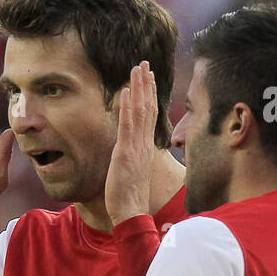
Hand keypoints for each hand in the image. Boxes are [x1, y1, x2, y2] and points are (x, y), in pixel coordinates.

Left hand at [105, 61, 157, 227]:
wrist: (131, 212)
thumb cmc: (130, 196)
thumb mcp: (133, 171)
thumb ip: (133, 158)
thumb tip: (129, 152)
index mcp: (145, 147)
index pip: (150, 116)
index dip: (150, 95)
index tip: (148, 78)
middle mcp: (143, 143)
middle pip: (148, 107)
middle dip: (146, 84)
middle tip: (144, 64)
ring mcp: (136, 147)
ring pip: (141, 111)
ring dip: (139, 88)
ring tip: (137, 68)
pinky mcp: (126, 152)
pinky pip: (128, 125)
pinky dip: (128, 106)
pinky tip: (126, 91)